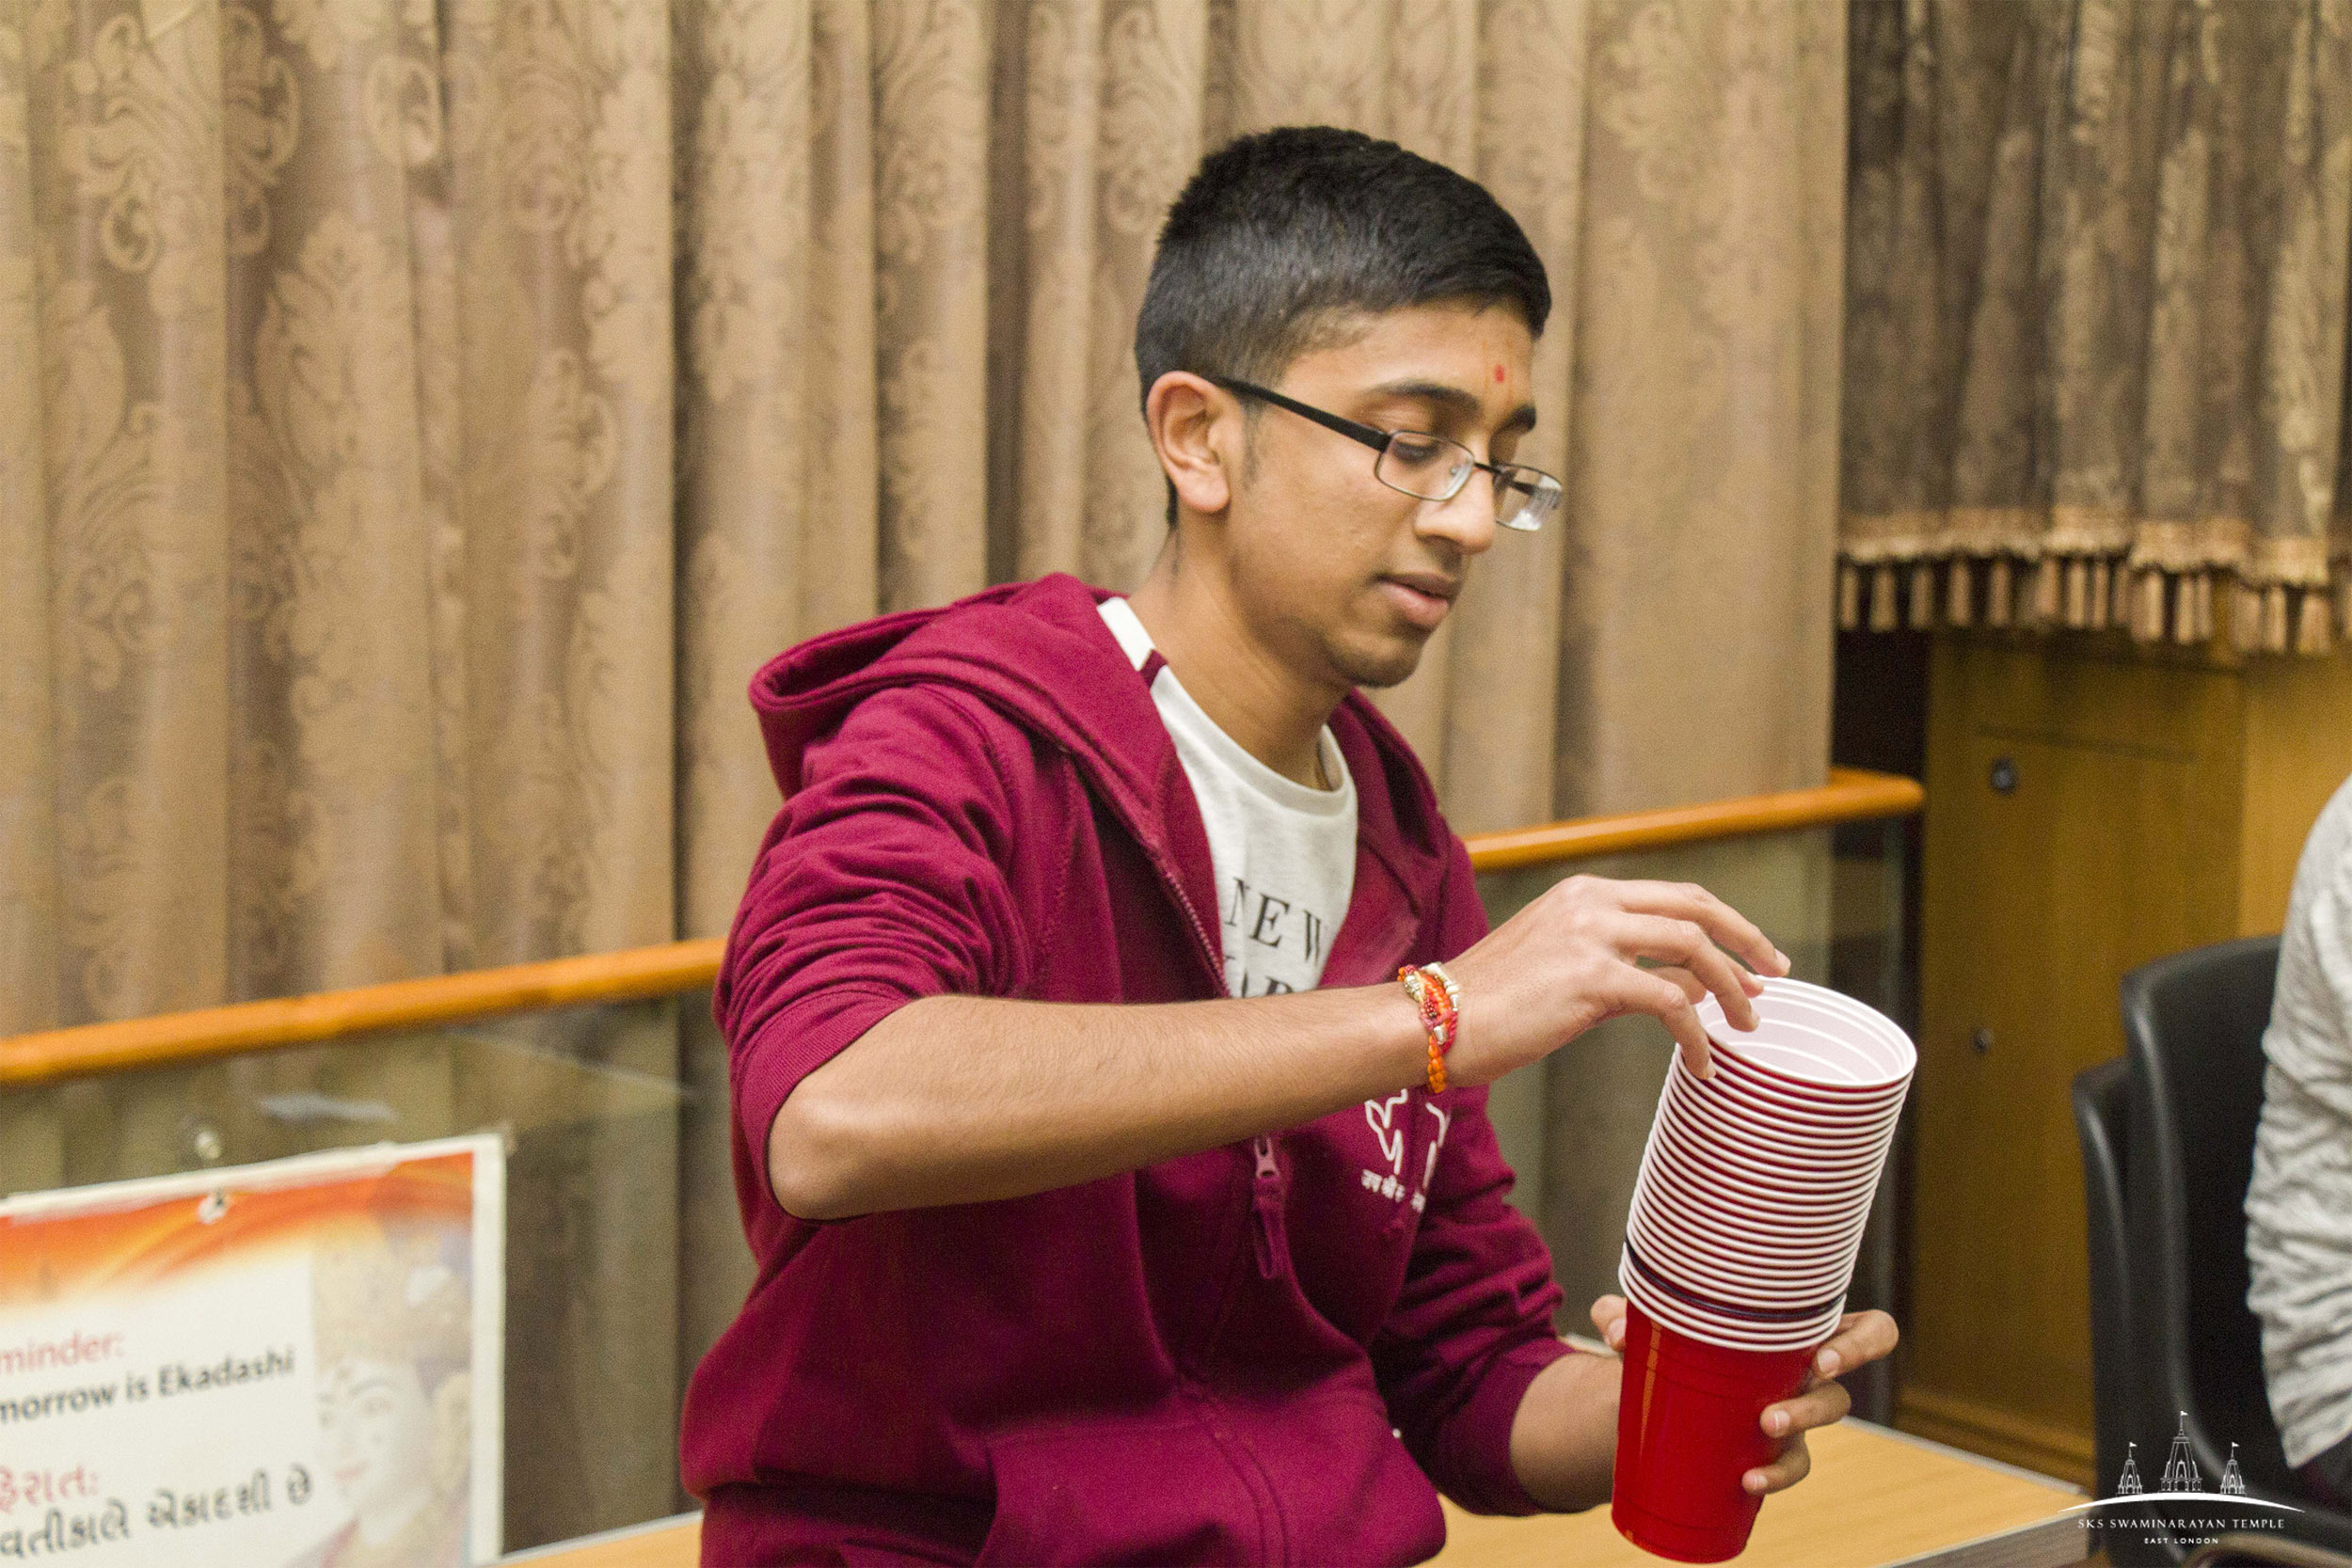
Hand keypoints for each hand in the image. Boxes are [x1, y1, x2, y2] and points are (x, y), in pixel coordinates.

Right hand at [1445, 876, 1789, 1085]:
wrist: (1435, 1023)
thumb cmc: (1489, 1005)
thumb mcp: (1560, 966)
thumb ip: (1618, 963)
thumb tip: (1683, 984)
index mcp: (1583, 893)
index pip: (1675, 895)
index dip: (1725, 923)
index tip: (1754, 956)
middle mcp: (1591, 903)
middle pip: (1695, 908)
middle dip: (1746, 941)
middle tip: (1775, 977)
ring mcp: (1591, 937)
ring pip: (1692, 949)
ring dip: (1732, 988)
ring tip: (1748, 1024)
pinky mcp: (1590, 980)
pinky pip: (1670, 1002)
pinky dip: (1697, 1034)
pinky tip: (1704, 1063)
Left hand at [1589, 1296, 1900, 1495]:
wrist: (1662, 1394)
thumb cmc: (1678, 1340)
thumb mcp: (1653, 1323)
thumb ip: (1627, 1316)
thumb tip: (1618, 1330)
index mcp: (1797, 1333)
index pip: (1864, 1332)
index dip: (1863, 1343)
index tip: (1824, 1352)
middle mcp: (1805, 1378)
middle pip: (1842, 1390)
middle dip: (1826, 1391)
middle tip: (1805, 1383)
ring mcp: (1792, 1419)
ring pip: (1815, 1429)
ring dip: (1797, 1425)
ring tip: (1764, 1425)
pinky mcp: (1772, 1452)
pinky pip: (1790, 1468)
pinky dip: (1773, 1476)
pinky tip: (1747, 1481)